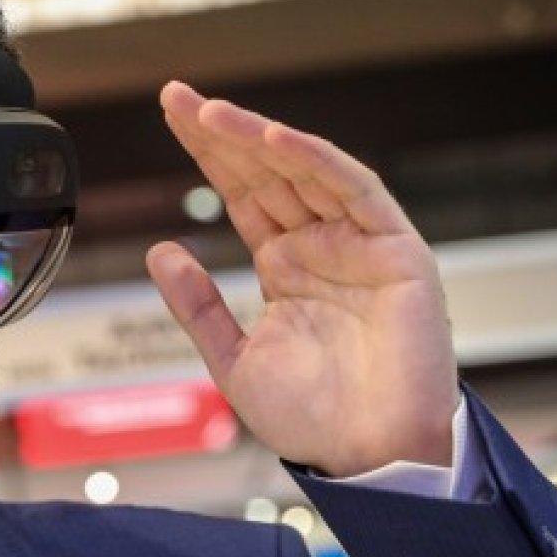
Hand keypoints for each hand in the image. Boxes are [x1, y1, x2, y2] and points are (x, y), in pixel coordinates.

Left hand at [146, 81, 458, 476]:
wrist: (371, 460)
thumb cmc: (315, 419)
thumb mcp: (234, 359)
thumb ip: (198, 306)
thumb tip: (159, 250)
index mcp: (286, 266)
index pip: (242, 194)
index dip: (208, 155)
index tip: (171, 117)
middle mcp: (322, 247)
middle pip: (266, 173)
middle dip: (221, 134)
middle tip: (176, 96)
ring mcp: (359, 245)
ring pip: (305, 173)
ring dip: (259, 138)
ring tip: (210, 111)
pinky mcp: (397, 251)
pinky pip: (356, 191)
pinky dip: (317, 161)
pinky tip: (275, 138)